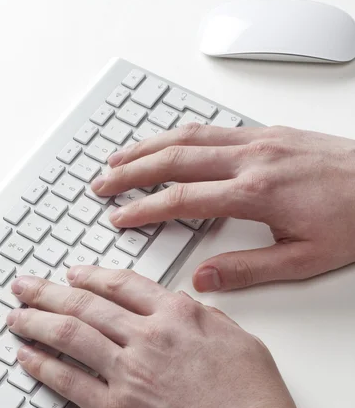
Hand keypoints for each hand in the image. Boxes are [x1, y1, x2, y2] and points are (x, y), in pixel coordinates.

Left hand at [7, 269, 299, 407]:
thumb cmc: (254, 400)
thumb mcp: (240, 340)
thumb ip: (206, 318)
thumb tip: (186, 307)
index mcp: (177, 316)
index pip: (122, 285)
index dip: (91, 277)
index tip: (72, 275)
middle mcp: (147, 337)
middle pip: (85, 304)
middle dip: (48, 291)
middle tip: (25, 286)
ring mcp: (128, 373)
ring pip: (70, 336)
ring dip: (35, 322)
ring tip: (15, 317)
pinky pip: (70, 383)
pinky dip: (43, 367)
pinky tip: (26, 358)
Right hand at [90, 124, 354, 291]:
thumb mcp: (305, 259)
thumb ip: (249, 269)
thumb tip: (203, 278)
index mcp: (257, 193)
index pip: (183, 199)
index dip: (144, 208)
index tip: (119, 216)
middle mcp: (253, 158)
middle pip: (175, 159)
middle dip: (132, 171)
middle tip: (102, 182)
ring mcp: (260, 140)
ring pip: (189, 136)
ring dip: (148, 146)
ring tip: (120, 158)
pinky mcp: (269, 133)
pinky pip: (213, 128)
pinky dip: (180, 134)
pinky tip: (167, 141)